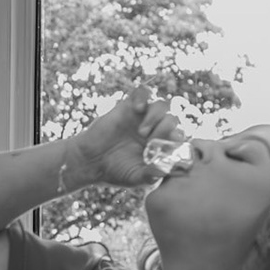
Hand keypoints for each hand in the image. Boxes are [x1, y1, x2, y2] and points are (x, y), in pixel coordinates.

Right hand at [60, 87, 180, 191]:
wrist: (90, 161)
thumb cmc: (115, 171)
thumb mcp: (135, 178)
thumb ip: (150, 176)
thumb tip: (165, 171)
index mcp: (161, 145)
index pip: (178, 136)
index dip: (178, 138)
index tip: (171, 144)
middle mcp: (155, 129)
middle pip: (172, 119)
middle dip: (166, 128)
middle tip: (151, 139)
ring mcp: (142, 116)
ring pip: (161, 105)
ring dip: (156, 116)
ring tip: (142, 131)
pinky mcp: (129, 106)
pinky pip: (143, 92)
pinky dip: (144, 96)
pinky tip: (138, 108)